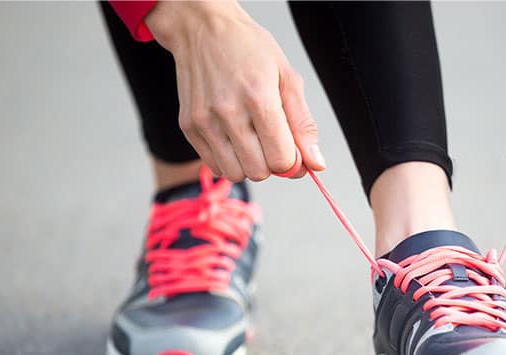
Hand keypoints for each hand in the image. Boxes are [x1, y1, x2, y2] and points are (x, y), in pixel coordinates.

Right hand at [145, 1, 323, 181]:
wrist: (203, 29)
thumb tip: (316, 163)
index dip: (293, 162)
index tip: (293, 151)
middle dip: (271, 164)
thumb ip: (303, 124)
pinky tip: (233, 138)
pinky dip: (228, 160)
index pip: (281, 159)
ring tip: (252, 141)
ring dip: (249, 165)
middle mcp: (228, 112)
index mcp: (259, 98)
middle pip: (259, 171)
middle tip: (272, 143)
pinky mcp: (189, 127)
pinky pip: (214, 166)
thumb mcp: (287, 78)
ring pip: (235, 174)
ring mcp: (205, 121)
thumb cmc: (249, 49)